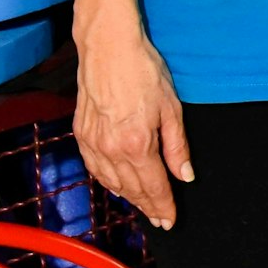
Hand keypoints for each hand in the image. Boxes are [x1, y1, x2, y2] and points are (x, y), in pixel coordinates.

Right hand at [74, 21, 191, 229]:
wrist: (108, 48)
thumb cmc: (144, 71)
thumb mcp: (171, 107)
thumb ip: (177, 146)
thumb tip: (185, 176)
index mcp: (137, 145)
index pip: (154, 187)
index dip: (163, 206)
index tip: (171, 220)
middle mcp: (111, 150)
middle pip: (132, 189)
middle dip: (148, 206)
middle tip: (160, 218)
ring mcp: (93, 144)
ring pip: (112, 183)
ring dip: (129, 197)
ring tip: (143, 206)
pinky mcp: (81, 135)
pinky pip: (95, 169)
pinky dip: (107, 182)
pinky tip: (116, 186)